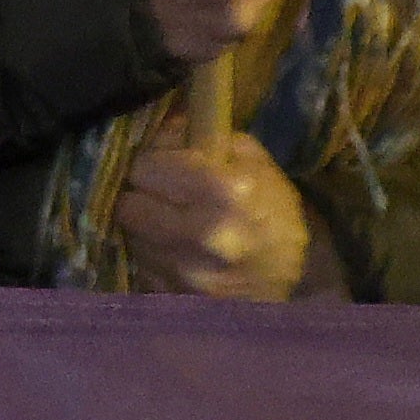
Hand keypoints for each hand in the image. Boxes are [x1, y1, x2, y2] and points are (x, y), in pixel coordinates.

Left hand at [112, 116, 343, 301]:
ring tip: (171, 222)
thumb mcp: (255, 164)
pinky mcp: (174, 296)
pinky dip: (150, 253)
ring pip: (130, 235)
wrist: (292, 279)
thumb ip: (205, 137)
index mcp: (225, 193)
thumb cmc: (272, 213)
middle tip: (160, 194)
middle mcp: (202, 235)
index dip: (150, 163)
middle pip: (127, 204)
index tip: (162, 165)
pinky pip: (139, 264)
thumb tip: (160, 124)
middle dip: (139, 194)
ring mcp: (186, 271)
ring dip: (142, 226)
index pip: (144, 168)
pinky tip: (175, 249)